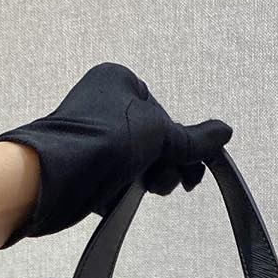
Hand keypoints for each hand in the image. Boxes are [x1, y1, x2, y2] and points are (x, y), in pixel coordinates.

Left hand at [0, 62, 231, 245]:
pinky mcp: (82, 167)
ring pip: (136, 163)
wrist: (52, 178)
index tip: (191, 168)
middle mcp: (102, 104)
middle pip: (153, 140)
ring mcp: (91, 136)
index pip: (164, 114)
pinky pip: (115, 179)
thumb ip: (194, 140)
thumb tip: (225, 132)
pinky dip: (123, 190)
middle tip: (167, 181)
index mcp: (118, 81)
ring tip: (141, 186)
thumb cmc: (102, 142)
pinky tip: (120, 196)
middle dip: (164, 164)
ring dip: (147, 179)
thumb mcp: (159, 135)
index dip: (180, 144)